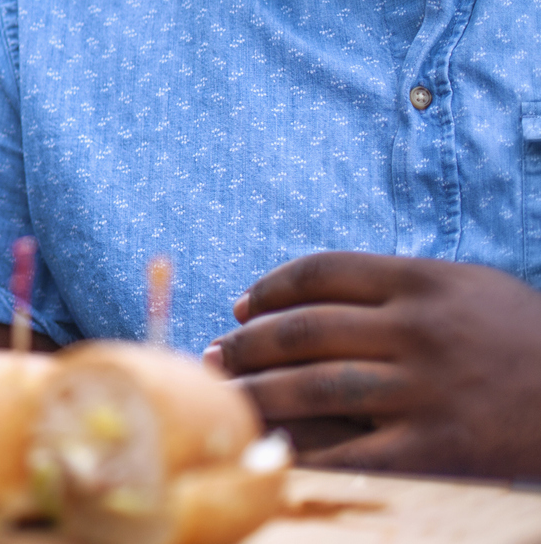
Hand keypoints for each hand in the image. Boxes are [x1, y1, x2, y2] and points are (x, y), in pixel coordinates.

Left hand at [207, 251, 540, 477]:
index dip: (269, 290)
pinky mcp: (436, 450)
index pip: (319, 273)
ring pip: (312, 388)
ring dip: (256, 391)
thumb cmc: (524, 341)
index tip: (241, 306)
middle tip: (214, 355)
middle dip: (246, 344)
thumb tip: (301, 296)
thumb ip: (395, 285)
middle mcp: (419, 331)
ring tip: (225, 394)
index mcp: (423, 282)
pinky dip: (302, 451)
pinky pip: (350, 451)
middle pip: (303, 330)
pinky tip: (270, 447)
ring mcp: (427, 391)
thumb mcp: (468, 288)